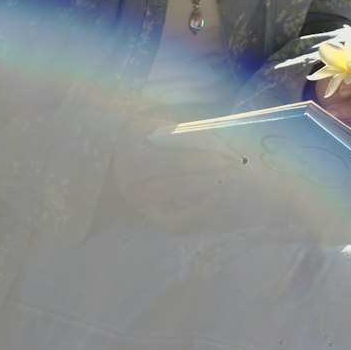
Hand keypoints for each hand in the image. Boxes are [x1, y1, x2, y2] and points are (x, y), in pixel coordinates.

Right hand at [111, 112, 248, 229]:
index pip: (178, 162)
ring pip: (179, 212)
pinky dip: (195, 212)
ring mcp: (141, 206)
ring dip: (205, 199)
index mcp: (137, 161)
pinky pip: (176, 222)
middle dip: (212, 178)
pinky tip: (209, 196)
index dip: (206, 161)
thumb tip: (219, 145)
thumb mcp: (160, 127)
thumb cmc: (142, 134)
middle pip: (181, 185)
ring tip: (222, 183)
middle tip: (235, 171)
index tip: (229, 158)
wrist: (116, 151)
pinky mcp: (148, 216)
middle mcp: (135, 188)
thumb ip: (186, 136)